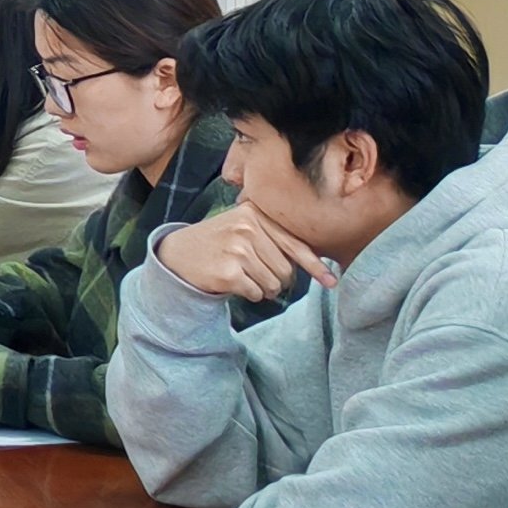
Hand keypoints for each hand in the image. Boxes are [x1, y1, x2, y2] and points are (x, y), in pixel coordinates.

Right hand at [154, 203, 333, 302]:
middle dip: (278, 280)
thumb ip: (274, 237)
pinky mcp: (229, 271)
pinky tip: (232, 282)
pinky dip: (249, 294)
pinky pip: (256, 293)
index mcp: (255, 213)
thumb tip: (314, 263)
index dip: (315, 266)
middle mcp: (247, 227)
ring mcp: (237, 249)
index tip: (331, 281)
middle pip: (286, 270)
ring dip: (263, 289)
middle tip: (257, 275)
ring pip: (273, 284)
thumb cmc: (218, 242)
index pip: (294, 244)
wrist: (176, 253)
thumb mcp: (243, 227)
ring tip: (244, 277)